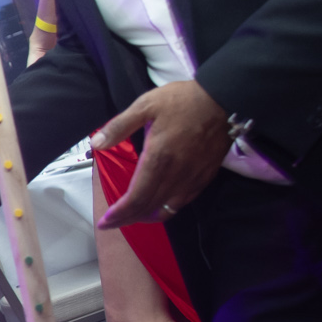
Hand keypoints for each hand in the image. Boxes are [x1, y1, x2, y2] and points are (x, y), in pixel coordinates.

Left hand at [89, 81, 230, 227]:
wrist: (224, 98)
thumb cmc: (182, 100)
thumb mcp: (146, 105)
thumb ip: (119, 126)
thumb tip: (96, 144)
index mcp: (159, 158)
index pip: (136, 198)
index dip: (119, 213)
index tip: (105, 221)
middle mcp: (176, 174)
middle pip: (149, 207)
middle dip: (128, 219)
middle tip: (112, 223)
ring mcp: (193, 177)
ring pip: (167, 208)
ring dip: (147, 217)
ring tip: (132, 218)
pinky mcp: (206, 176)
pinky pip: (184, 201)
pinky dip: (168, 209)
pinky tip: (159, 207)